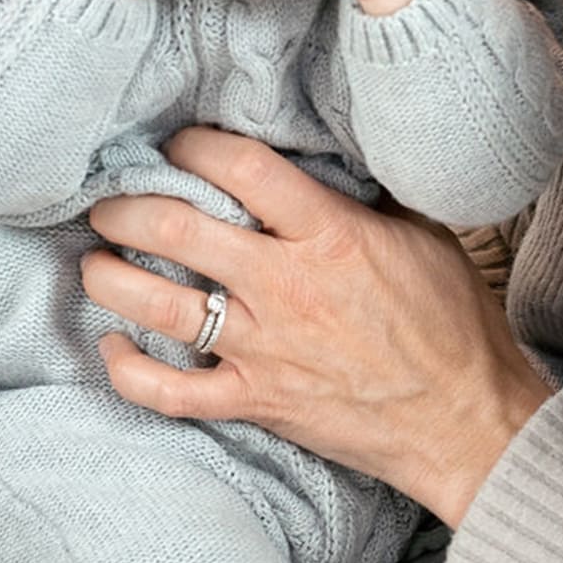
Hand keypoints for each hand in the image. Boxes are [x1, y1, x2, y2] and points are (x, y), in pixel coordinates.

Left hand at [81, 128, 553, 524]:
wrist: (465, 419)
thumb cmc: (452, 324)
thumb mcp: (423, 234)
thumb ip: (366, 194)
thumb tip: (327, 153)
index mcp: (330, 236)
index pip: (240, 168)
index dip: (195, 145)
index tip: (180, 142)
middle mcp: (285, 288)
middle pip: (177, 230)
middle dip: (128, 207)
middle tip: (112, 200)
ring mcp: (263, 349)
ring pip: (158, 305)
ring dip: (110, 277)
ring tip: (96, 259)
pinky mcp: (254, 401)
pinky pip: (168, 391)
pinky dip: (128, 368)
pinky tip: (112, 343)